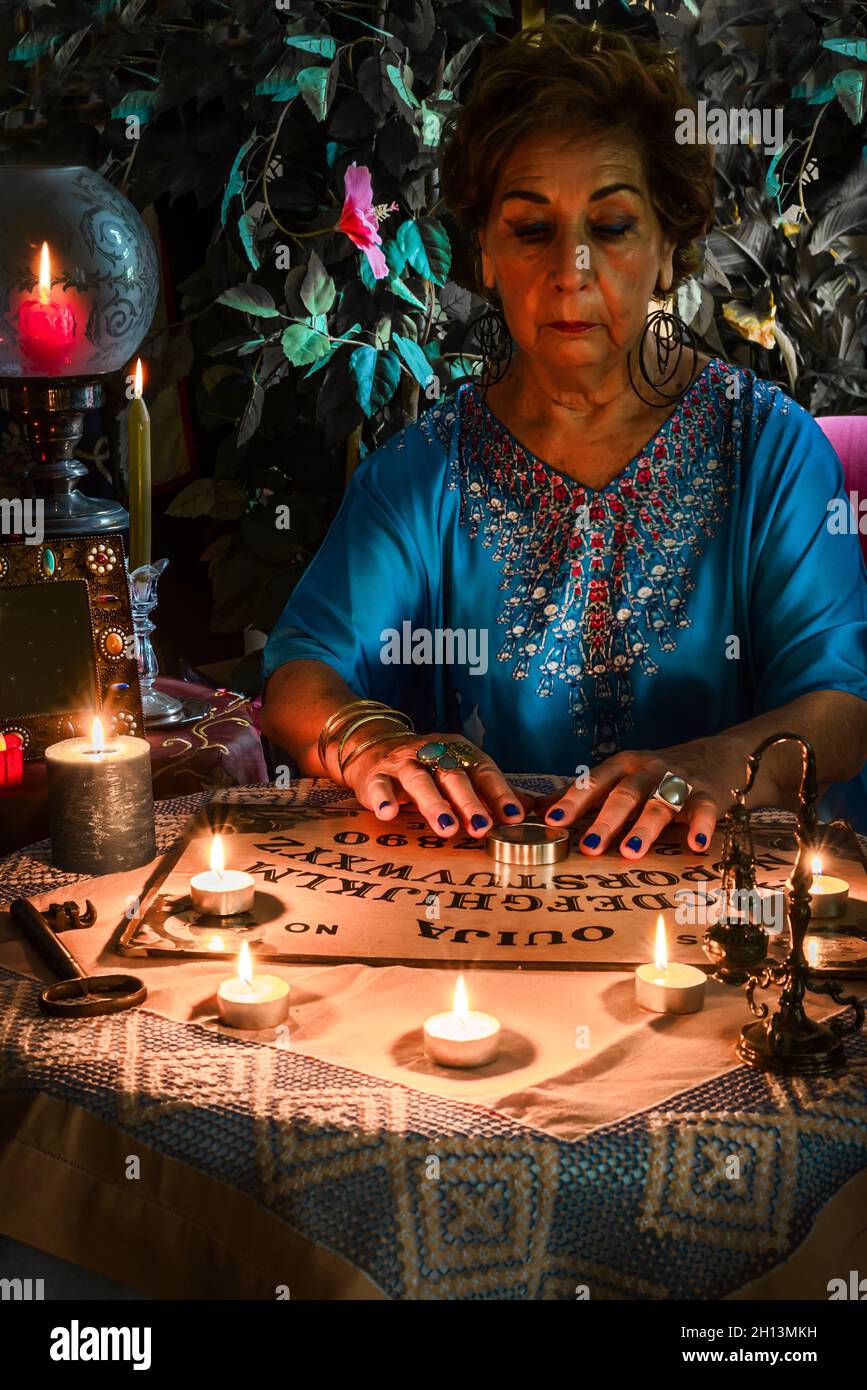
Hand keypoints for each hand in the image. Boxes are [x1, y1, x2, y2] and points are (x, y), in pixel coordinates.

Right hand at [341, 732, 533, 837]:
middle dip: (469, 802)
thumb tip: (531, 808)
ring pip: (419, 781)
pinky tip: (388, 813)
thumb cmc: (426, 767)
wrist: (373, 747)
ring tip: (448, 828)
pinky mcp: (374, 776)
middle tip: (483, 827)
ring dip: (434, 804)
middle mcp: (431, 753)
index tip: (514, 816)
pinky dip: (383, 799)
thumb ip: (491, 790)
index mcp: (457, 751)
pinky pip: (378, 786)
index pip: (482, 769)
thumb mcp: (459, 772)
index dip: (498, 792)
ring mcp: (402, 764)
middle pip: (453, 776)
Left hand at [535, 738, 741, 857]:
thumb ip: (581, 794)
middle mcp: (647, 770)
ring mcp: (678, 781)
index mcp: (621, 766)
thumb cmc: (654, 774)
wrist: (713, 756)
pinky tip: (695, 844)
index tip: (553, 820)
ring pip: (660, 804)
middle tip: (590, 847)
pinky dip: (701, 826)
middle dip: (606, 821)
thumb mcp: (617, 777)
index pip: (594, 783)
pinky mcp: (707, 795)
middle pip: (625, 795)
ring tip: (631, 853)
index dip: (573, 801)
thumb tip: (535, 808)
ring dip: (645, 829)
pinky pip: (704, 810)